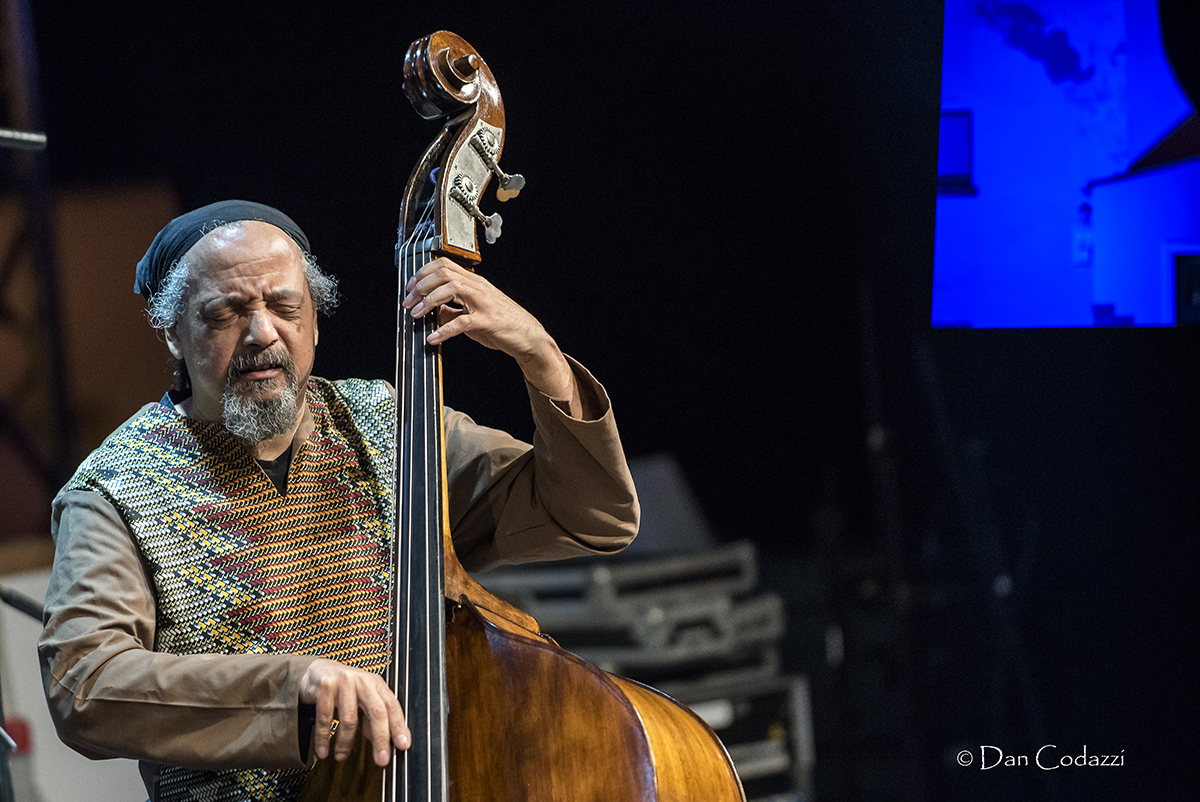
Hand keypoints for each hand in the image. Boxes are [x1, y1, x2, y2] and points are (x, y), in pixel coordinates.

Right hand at [299, 658, 409, 765]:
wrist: (318, 672)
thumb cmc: (343, 687)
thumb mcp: (362, 700)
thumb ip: (372, 718)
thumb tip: (383, 740)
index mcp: (376, 684)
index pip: (392, 706)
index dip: (399, 726)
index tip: (403, 744)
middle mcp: (363, 681)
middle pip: (377, 711)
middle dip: (380, 738)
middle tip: (381, 759)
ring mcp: (344, 682)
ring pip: (350, 718)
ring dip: (345, 742)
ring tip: (342, 755)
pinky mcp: (325, 687)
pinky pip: (325, 718)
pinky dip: (324, 738)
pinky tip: (324, 750)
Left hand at [402, 257, 575, 400]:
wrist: (529, 337)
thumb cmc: (503, 324)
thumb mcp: (473, 312)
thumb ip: (453, 309)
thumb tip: (431, 309)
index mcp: (475, 283)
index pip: (445, 265)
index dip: (423, 273)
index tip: (410, 287)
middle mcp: (479, 287)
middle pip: (444, 273)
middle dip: (421, 285)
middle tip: (408, 301)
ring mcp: (484, 302)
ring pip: (451, 288)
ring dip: (428, 301)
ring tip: (416, 314)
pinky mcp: (487, 321)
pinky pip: (461, 322)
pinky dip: (444, 331)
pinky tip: (433, 338)